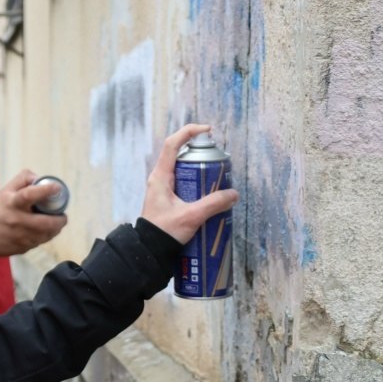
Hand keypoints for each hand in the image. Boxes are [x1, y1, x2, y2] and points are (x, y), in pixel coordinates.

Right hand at [0, 170, 67, 256]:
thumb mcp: (4, 191)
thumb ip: (23, 180)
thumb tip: (39, 178)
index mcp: (12, 203)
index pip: (30, 194)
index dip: (45, 190)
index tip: (57, 187)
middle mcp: (16, 220)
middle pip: (46, 223)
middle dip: (60, 220)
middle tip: (62, 216)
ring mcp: (19, 237)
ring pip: (46, 235)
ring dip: (54, 230)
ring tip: (53, 224)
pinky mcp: (21, 248)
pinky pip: (39, 243)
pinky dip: (43, 237)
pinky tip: (40, 232)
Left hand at [140, 125, 239, 243]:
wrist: (149, 250)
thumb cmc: (164, 232)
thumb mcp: (191, 217)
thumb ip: (213, 204)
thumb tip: (233, 194)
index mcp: (160, 176)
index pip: (172, 144)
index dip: (189, 132)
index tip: (208, 131)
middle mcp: (160, 177)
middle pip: (181, 155)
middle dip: (200, 154)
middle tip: (218, 160)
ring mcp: (163, 187)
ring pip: (184, 169)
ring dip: (200, 169)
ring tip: (218, 176)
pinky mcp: (169, 197)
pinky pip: (185, 182)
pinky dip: (198, 182)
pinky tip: (210, 192)